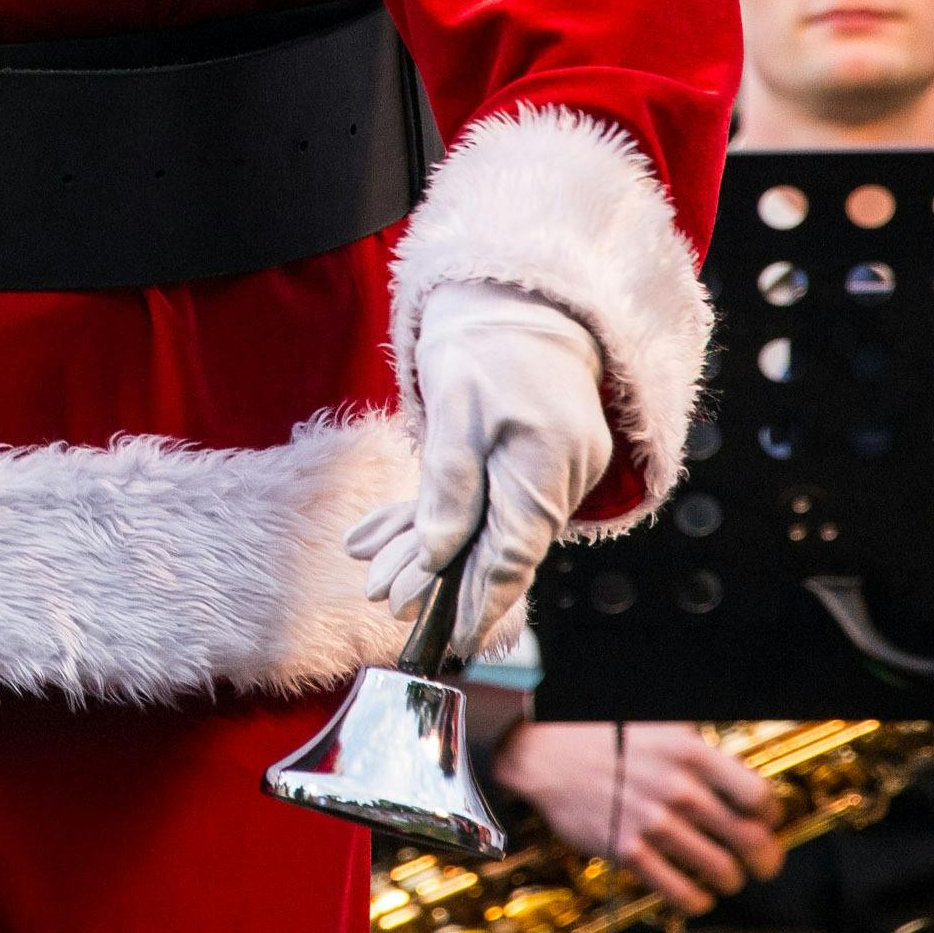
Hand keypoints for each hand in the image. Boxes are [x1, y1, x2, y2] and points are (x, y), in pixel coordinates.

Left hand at [347, 282, 614, 651]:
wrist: (519, 293)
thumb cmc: (486, 341)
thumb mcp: (457, 409)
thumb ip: (450, 484)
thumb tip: (440, 555)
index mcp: (546, 466)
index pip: (513, 554)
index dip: (480, 601)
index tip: (452, 639)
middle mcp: (560, 477)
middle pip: (496, 546)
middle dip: (439, 578)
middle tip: (384, 600)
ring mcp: (551, 469)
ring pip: (484, 524)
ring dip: (428, 544)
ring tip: (373, 568)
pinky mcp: (533, 458)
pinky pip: (484, 496)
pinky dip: (438, 511)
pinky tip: (389, 530)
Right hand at [491, 719, 785, 909]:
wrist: (541, 751)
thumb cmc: (600, 734)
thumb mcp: (658, 725)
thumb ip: (699, 750)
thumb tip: (739, 779)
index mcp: (689, 752)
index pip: (759, 797)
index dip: (771, 816)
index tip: (766, 821)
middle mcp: (677, 788)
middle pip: (751, 840)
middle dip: (765, 859)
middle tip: (763, 863)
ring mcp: (651, 822)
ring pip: (722, 871)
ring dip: (731, 880)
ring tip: (725, 877)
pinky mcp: (626, 850)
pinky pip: (681, 893)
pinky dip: (698, 901)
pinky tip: (697, 894)